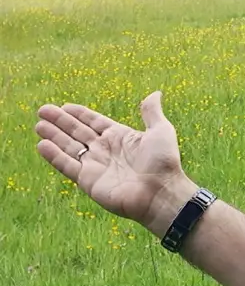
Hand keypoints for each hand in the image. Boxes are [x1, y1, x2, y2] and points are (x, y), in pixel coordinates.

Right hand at [34, 91, 189, 230]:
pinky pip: (67, 165)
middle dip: (61, 121)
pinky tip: (41, 144)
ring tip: (38, 124)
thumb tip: (156, 93)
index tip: (64, 105)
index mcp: (121, 136)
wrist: (159, 192)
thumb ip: (152, 113)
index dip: (80, 114)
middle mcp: (105, 149)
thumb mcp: (160, 131)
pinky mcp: (88, 180)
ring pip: (69, 147)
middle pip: (78, 132)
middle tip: (42, 110)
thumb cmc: (163, 162)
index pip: (95, 122)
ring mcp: (96, 165)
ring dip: (54, 135)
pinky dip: (54, 155)